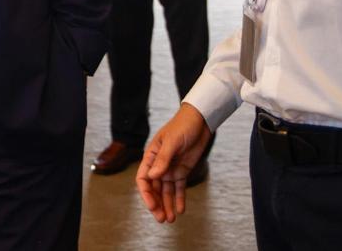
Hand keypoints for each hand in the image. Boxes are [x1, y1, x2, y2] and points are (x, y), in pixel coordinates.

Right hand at [136, 103, 212, 223]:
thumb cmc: (182, 126)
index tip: (153, 206)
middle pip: (154, 189)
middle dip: (157, 204)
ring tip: (171, 219)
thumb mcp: (172, 142)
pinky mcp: (182, 171)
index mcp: (151, 156)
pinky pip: (179, 188)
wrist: (198, 121)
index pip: (143, 179)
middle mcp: (158, 165)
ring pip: (166, 191)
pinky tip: (181, 210)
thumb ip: (162, 159)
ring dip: (167, 204)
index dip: (146, 194)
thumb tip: (153, 176)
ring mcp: (170, 169)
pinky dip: (179, 199)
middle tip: (162, 219)